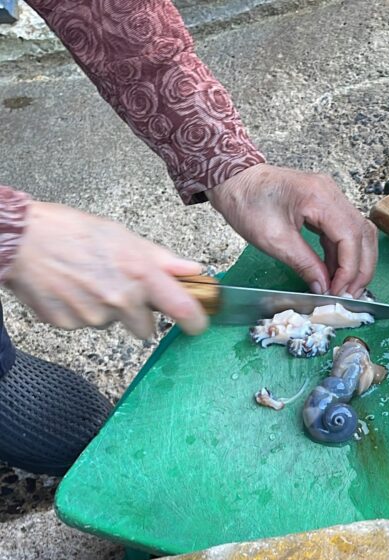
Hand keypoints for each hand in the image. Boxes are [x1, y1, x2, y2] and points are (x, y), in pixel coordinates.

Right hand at [5, 202, 206, 336]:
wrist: (19, 239)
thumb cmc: (71, 231)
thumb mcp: (122, 236)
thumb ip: (160, 259)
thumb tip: (192, 270)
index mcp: (139, 274)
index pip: (182, 309)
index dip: (195, 321)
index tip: (197, 324)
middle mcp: (120, 299)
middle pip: (146, 328)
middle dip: (137, 314)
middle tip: (118, 288)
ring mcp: (92, 315)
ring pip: (112, 324)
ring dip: (106, 310)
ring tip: (87, 282)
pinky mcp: (68, 324)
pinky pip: (84, 325)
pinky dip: (80, 311)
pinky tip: (68, 289)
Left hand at [207, 164, 377, 295]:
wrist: (233, 180)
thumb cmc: (246, 202)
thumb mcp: (273, 240)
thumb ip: (304, 264)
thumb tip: (324, 287)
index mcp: (320, 197)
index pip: (350, 236)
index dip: (349, 269)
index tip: (339, 291)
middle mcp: (332, 193)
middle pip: (364, 234)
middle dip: (361, 268)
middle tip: (350, 294)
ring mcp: (331, 197)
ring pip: (359, 234)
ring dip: (356, 262)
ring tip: (344, 286)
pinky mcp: (326, 205)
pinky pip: (344, 232)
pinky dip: (343, 255)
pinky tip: (334, 272)